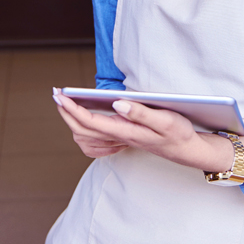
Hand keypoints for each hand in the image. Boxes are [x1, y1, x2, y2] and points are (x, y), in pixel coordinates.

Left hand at [53, 90, 222, 168]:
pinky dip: (85, 131)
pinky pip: (95, 141)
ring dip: (72, 121)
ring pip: (86, 137)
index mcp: (126, 131)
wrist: (186, 150)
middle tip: (57, 94)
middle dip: (66, 112)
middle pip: (82, 130)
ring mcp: (120, 141)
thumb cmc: (178, 133)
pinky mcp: (123, 139)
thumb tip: (117, 104)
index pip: (91, 122)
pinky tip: (87, 117)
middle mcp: (120, 138)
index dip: (73, 109)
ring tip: (67, 103)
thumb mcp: (165, 120)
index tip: (61, 95)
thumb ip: (141, 113)